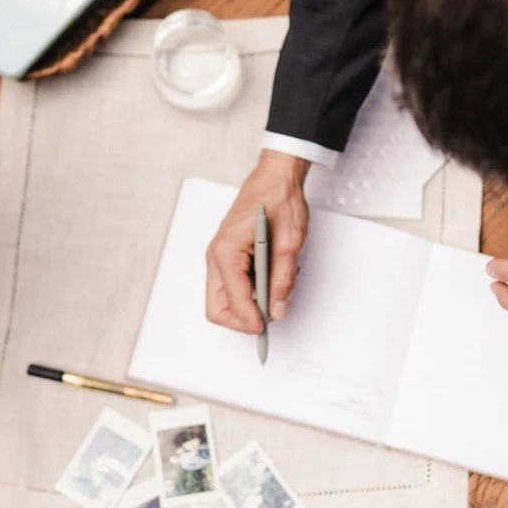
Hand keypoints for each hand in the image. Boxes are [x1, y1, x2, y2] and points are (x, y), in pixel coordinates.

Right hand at [205, 150, 310, 333]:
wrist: (275, 178)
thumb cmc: (278, 201)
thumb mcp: (290, 244)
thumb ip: (283, 280)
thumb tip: (277, 310)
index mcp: (227, 252)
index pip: (232, 300)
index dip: (250, 319)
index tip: (266, 329)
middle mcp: (217, 256)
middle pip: (217, 308)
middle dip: (241, 320)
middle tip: (268, 319)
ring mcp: (220, 257)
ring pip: (223, 300)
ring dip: (247, 306)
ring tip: (274, 292)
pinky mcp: (228, 257)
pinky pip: (232, 287)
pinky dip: (250, 293)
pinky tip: (270, 280)